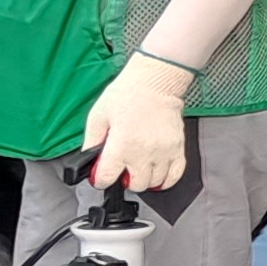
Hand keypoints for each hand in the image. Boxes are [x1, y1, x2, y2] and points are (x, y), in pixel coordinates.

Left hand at [79, 54, 191, 191]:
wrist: (155, 81)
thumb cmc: (127, 94)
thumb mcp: (98, 115)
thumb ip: (91, 140)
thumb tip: (89, 158)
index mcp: (121, 145)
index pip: (107, 178)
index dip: (101, 179)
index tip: (101, 175)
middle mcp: (143, 152)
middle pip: (134, 185)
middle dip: (125, 180)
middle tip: (123, 168)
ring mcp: (163, 152)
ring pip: (154, 183)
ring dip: (144, 179)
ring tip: (139, 168)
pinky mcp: (177, 148)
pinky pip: (175, 176)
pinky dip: (166, 180)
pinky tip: (157, 174)